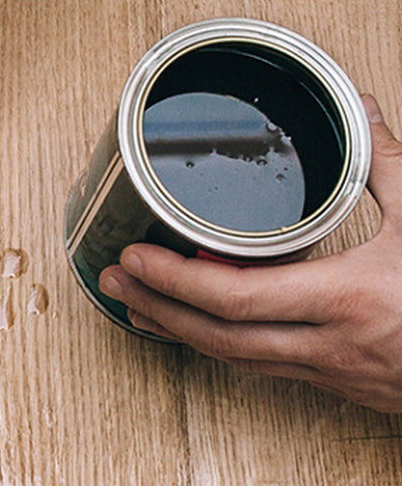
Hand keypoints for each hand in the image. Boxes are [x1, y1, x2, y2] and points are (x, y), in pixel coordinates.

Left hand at [99, 94, 401, 412]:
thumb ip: (392, 164)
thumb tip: (366, 107)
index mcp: (346, 298)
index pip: (235, 297)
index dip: (176, 280)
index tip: (137, 257)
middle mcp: (328, 343)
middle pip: (218, 336)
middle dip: (158, 307)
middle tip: (114, 278)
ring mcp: (329, 370)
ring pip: (233, 359)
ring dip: (179, 331)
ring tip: (137, 305)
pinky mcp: (336, 381)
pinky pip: (260, 366)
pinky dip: (218, 345)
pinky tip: (196, 329)